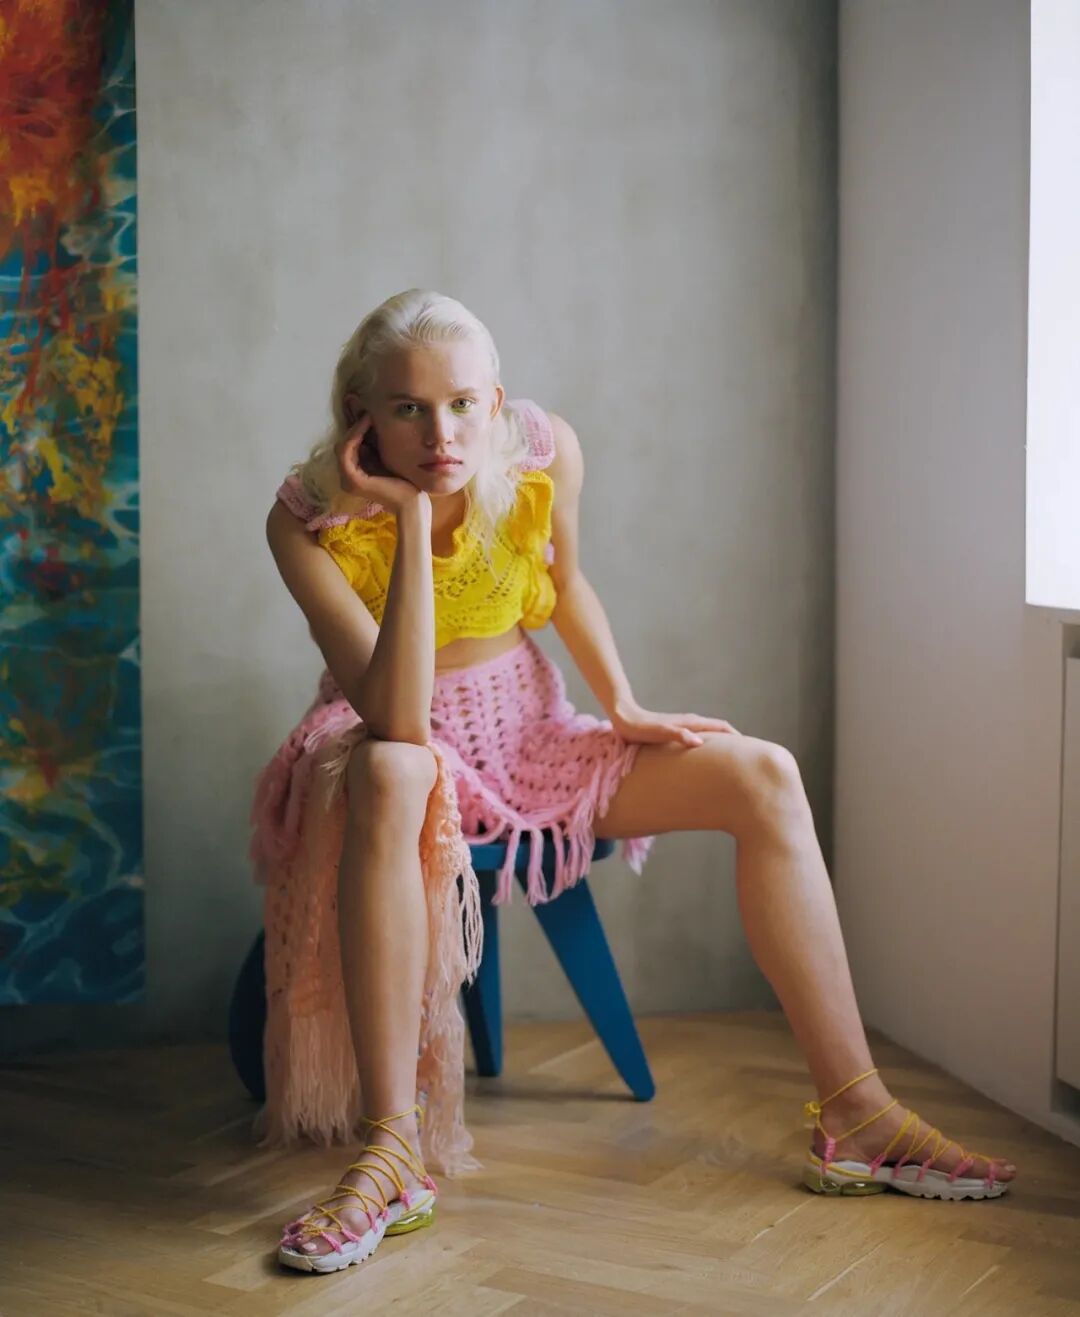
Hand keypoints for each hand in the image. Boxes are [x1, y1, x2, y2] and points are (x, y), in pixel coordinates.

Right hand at [335, 413, 426, 516]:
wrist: (412, 501)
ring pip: (342, 446)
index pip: (347, 447)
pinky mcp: (353, 481)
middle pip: (342, 445)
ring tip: (368, 417)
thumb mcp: (384, 459)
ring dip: (354, 429)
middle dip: (354, 428)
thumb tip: (369, 422)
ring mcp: (348, 481)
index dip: (355, 430)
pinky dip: (354, 436)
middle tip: (368, 413)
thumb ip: (374, 447)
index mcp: (354, 474)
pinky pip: (346, 452)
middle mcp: (346, 478)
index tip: (369, 416)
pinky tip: (366, 426)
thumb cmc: (403, 481)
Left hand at [610, 698, 740, 746]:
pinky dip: (708, 743)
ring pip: (710, 733)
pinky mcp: (676, 730)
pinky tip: (704, 755)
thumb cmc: (639, 728)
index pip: (721, 727)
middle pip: (719, 729)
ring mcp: (684, 725)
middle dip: (734, 740)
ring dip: (722, 742)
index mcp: (691, 723)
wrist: (624, 716)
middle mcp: (691, 722)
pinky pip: (699, 736)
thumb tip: (699, 742)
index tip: (751, 749)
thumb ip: (678, 735)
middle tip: (747, 756)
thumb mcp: (658, 732)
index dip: (736, 737)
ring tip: (730, 758)